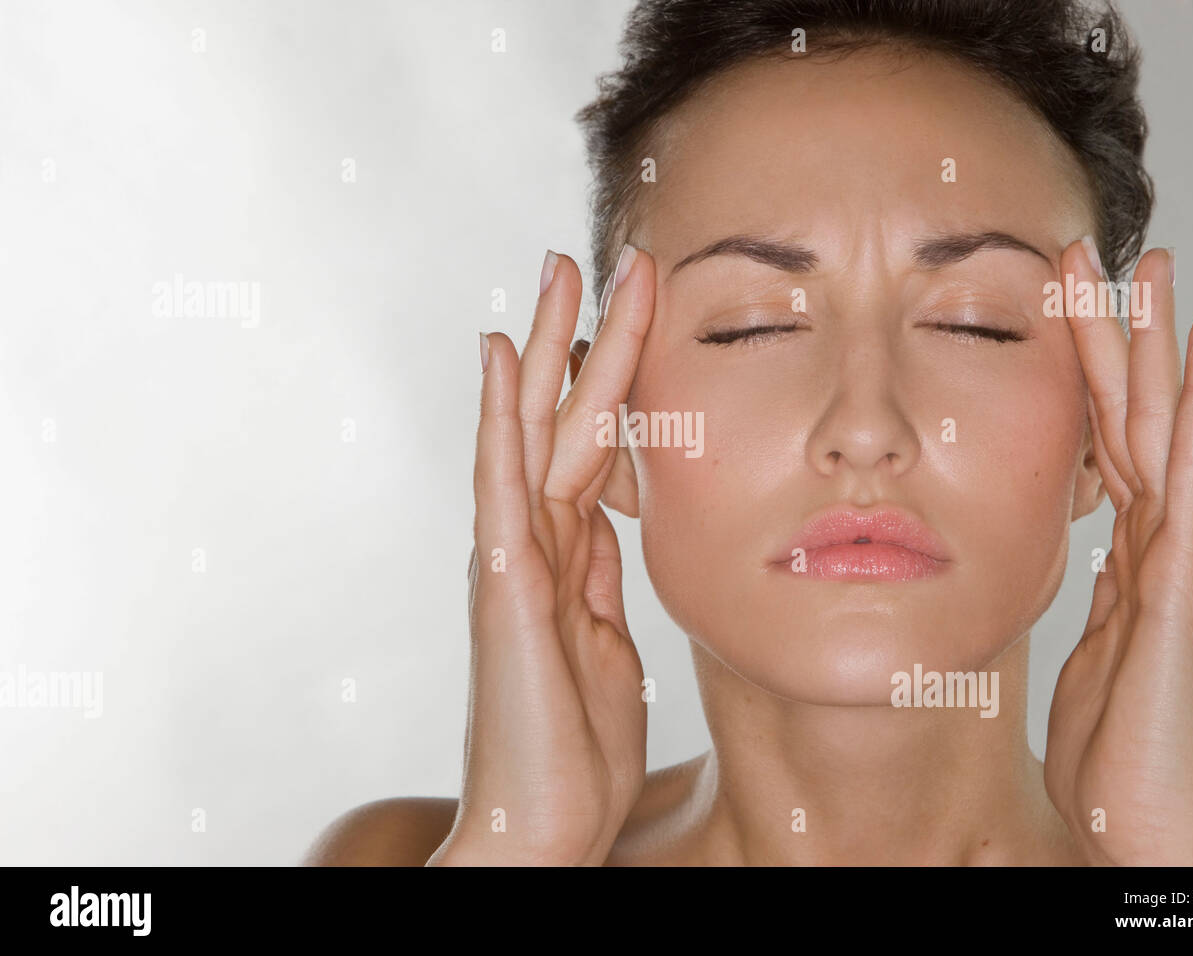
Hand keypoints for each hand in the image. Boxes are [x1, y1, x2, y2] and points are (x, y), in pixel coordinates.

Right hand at [430, 245, 655, 865]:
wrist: (541, 821)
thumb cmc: (571, 743)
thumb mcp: (606, 642)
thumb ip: (599, 577)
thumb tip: (607, 520)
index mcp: (563, 555)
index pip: (592, 446)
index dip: (611, 379)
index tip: (632, 316)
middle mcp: (531, 541)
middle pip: (561, 420)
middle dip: (584, 339)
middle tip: (602, 259)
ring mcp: (512, 557)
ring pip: (537, 431)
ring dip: (553, 349)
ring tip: (560, 273)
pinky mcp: (505, 583)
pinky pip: (506, 482)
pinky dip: (503, 415)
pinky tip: (503, 356)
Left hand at [1044, 240, 1192, 865]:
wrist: (1141, 820)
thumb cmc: (1116, 750)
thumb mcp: (1092, 650)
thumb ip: (1099, 598)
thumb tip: (1096, 560)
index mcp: (1133, 555)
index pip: (1106, 445)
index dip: (1088, 377)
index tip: (1067, 312)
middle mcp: (1162, 539)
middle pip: (1134, 417)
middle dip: (1117, 336)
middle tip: (1100, 258)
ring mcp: (1180, 551)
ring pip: (1160, 421)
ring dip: (1151, 340)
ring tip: (1147, 266)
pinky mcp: (1186, 572)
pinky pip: (1188, 465)